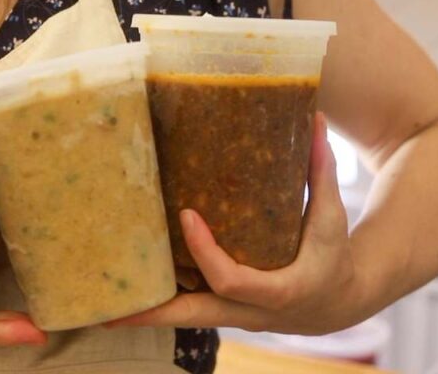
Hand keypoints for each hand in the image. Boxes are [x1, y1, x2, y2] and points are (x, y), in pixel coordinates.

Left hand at [111, 113, 368, 335]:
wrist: (337, 302)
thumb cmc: (333, 256)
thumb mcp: (331, 217)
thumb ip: (321, 171)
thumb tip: (313, 118)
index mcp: (278, 292)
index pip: (231, 279)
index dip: (205, 251)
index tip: (186, 214)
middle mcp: (249, 313)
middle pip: (193, 318)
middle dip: (150, 313)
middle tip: (107, 308)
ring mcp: (233, 317)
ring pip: (183, 319)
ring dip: (144, 312)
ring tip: (101, 302)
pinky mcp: (223, 311)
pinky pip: (186, 309)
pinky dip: (158, 302)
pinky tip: (127, 289)